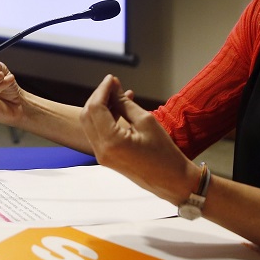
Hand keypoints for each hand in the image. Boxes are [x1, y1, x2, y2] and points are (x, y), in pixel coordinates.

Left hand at [80, 75, 195, 203]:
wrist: (172, 181)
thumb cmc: (164, 152)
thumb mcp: (146, 121)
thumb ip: (125, 103)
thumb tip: (113, 87)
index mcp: (111, 142)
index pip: (95, 108)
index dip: (102, 90)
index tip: (112, 78)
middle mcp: (100, 150)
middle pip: (88, 115)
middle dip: (98, 97)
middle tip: (113, 85)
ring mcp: (101, 156)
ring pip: (90, 124)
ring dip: (100, 107)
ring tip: (118, 94)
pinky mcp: (105, 158)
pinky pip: (98, 133)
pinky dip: (105, 119)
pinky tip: (119, 108)